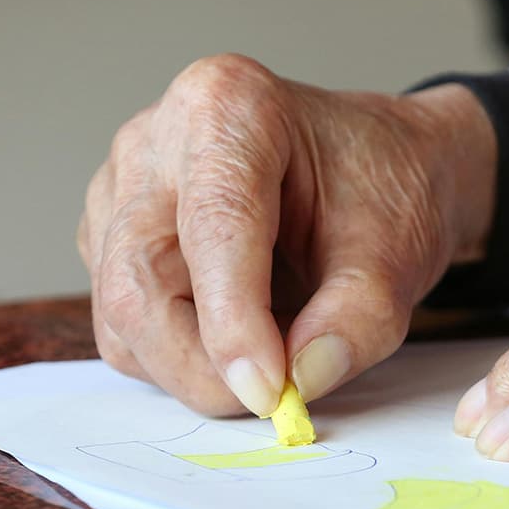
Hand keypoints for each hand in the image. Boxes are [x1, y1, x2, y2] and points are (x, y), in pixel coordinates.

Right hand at [80, 55, 493, 415]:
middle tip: (273, 402)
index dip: (234, 323)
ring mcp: (120, 187)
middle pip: (138, 279)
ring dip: (191, 366)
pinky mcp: (110, 235)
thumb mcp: (398, 256)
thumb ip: (357, 322)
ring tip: (273, 355)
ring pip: (121, 313)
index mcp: (229, 107)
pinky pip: (123, 323)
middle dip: (200, 364)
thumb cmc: (385, 190)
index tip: (270, 393)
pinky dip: (178, 356)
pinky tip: (239, 335)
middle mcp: (155, 139)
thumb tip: (301, 381)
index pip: (212, 228)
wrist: (380, 169)